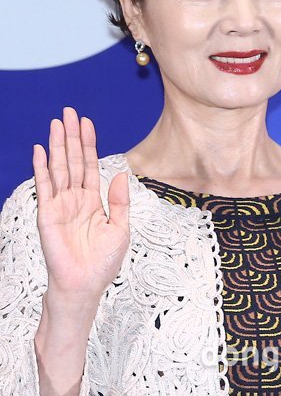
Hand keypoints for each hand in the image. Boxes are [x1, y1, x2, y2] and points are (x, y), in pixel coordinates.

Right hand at [33, 107, 129, 303]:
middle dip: (72, 136)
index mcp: (92, 200)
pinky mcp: (48, 214)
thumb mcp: (120, 228)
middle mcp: (75, 198)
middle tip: (69, 112)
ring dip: (58, 145)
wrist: (84, 286)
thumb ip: (120, 201)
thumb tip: (121, 174)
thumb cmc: (102, 262)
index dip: (89, 143)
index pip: (90, 165)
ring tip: (56, 123)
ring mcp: (60, 204)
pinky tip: (41, 150)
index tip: (87, 122)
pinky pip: (45, 186)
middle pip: (73, 160)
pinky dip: (42, 168)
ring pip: (59, 167)